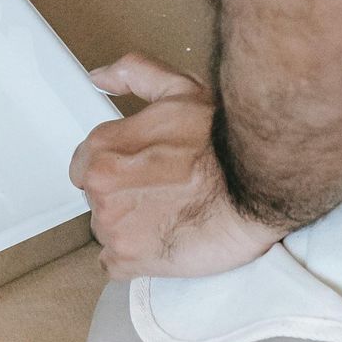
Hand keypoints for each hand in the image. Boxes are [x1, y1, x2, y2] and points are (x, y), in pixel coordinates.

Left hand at [71, 53, 283, 279]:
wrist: (254, 185)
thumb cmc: (223, 141)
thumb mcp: (180, 90)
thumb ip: (134, 75)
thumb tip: (100, 77)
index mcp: (104, 148)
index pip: (86, 166)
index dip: (118, 169)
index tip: (143, 172)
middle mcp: (101, 187)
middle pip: (98, 199)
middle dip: (125, 198)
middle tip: (164, 194)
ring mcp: (113, 226)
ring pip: (107, 231)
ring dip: (131, 228)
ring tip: (170, 218)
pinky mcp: (131, 259)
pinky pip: (115, 266)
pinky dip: (133, 259)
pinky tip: (161, 243)